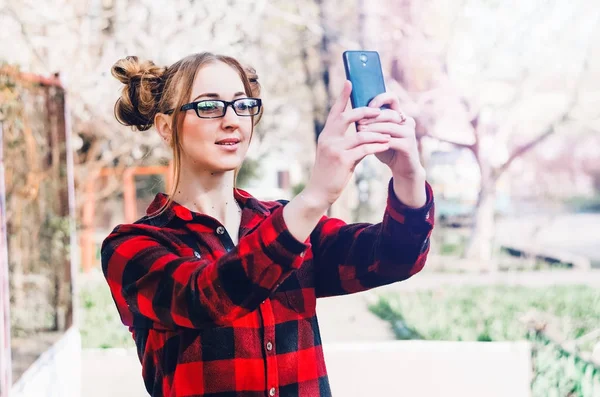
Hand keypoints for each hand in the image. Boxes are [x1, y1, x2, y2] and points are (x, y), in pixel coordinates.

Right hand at [303, 81, 390, 207]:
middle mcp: (328, 138)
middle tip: (380, 111)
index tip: (349, 81)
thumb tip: (366, 134)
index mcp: (326, 134)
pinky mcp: (343, 161)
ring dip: (377, 133)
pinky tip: (386, 146)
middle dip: (366, 112)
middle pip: (348, 117)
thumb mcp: (336, 153)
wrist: (319, 192)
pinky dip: (377, 147)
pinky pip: (364, 150)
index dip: (342, 96)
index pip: (335, 111)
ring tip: (390, 133)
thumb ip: (349, 142)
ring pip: (361, 134)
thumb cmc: (329, 172)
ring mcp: (335, 149)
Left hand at [356, 93, 424, 178]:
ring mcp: (410, 132)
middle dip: (372, 118)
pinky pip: (391, 141)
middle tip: (358, 123)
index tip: (366, 106)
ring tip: (359, 132)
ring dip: (373, 129)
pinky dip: (378, 142)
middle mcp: (407, 121)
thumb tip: (353, 113)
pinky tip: (368, 144)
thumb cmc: (387, 150)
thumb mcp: (377, 134)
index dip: (380, 99)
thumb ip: (370, 124)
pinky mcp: (409, 145)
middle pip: (389, 113)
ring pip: (389, 127)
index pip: (392, 98)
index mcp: (400, 115)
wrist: (402, 169)